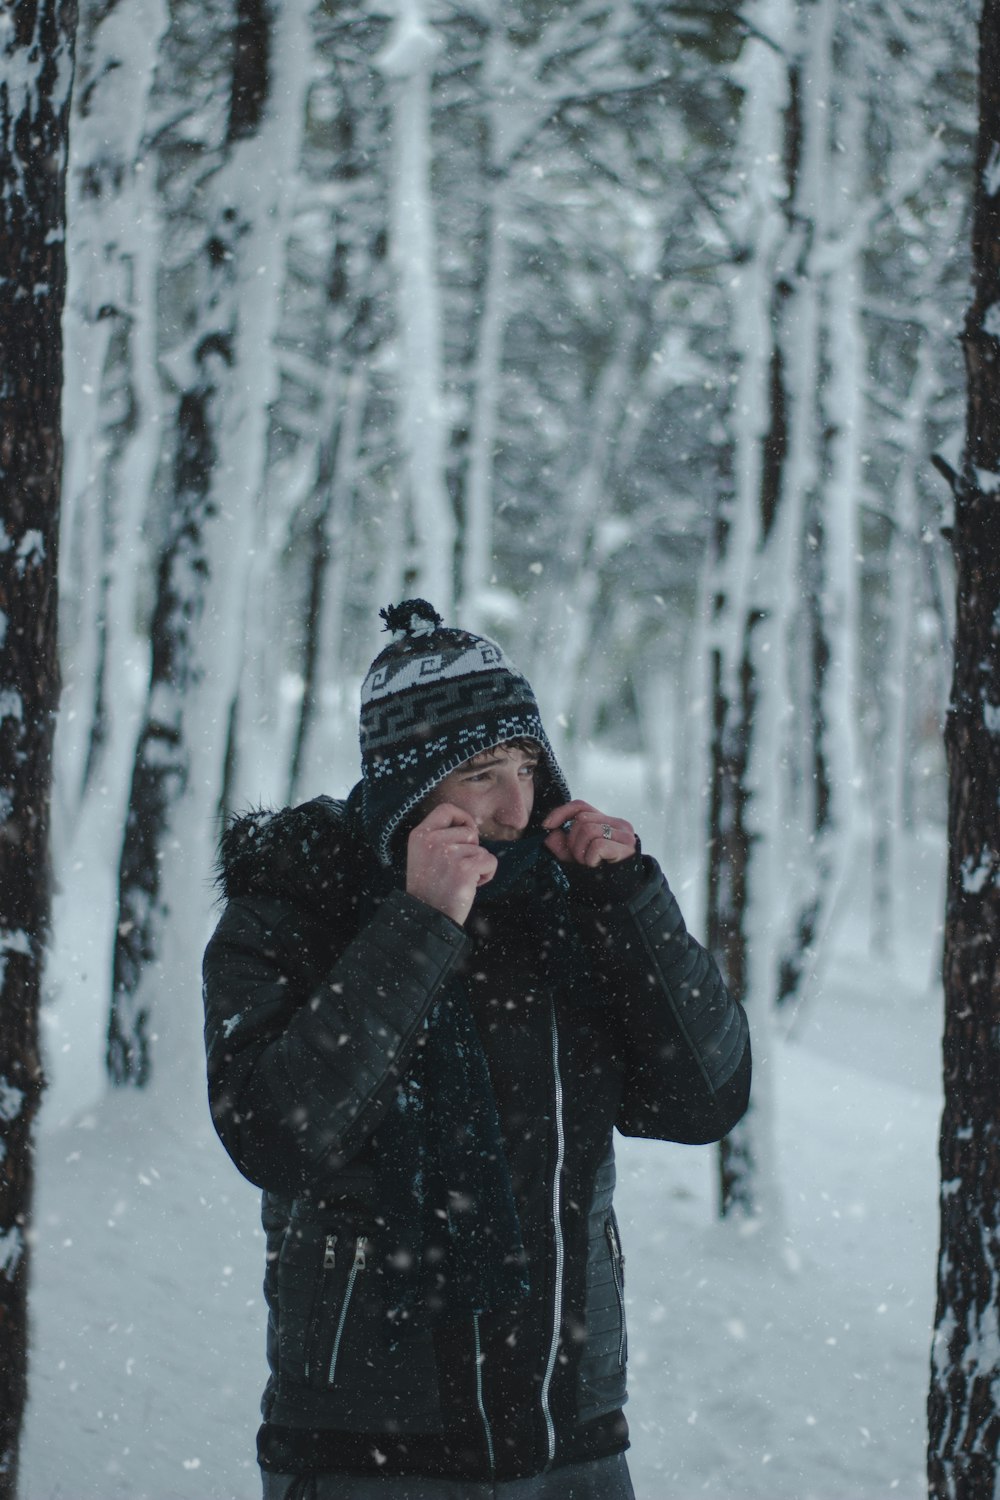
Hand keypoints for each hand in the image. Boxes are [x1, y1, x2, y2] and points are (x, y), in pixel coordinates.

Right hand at [405, 803, 496, 925]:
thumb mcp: (423, 856)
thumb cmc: (429, 890)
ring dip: (477, 865)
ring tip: (460, 881)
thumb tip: (471, 827)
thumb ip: (440, 838)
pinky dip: (487, 874)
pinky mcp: (464, 868)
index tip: (466, 832)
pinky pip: (490, 861)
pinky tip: (470, 886)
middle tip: (457, 870)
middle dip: (471, 849)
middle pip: (469, 831)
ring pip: (480, 848)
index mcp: (419, 835)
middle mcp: (432, 840)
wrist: (426, 918)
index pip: (446, 809)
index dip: (462, 818)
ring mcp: (448, 853)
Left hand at [541, 801, 637, 867]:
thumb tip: (551, 833)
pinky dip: (590, 859)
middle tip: (580, 859)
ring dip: (580, 851)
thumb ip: (562, 845)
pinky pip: (598, 845)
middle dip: (572, 841)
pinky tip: (596, 866)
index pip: (581, 806)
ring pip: (588, 829)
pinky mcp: (627, 847)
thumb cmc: (598, 876)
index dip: (561, 812)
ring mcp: (625, 835)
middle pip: (582, 818)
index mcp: (606, 822)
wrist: (619, 897)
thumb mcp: (575, 857)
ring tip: (588, 863)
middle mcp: (618, 825)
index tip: (547, 826)